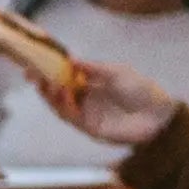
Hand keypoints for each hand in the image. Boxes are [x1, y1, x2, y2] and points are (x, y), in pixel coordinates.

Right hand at [45, 60, 175, 146]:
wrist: (156, 115)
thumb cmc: (141, 90)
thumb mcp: (116, 72)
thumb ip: (93, 68)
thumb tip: (71, 61)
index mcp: (93, 84)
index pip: (65, 78)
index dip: (50, 72)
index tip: (36, 64)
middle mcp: (86, 99)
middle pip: (58, 93)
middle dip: (43, 84)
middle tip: (32, 75)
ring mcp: (86, 114)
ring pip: (60, 106)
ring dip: (51, 95)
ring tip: (46, 83)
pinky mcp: (88, 128)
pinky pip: (71, 117)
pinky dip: (64, 105)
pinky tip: (63, 94)